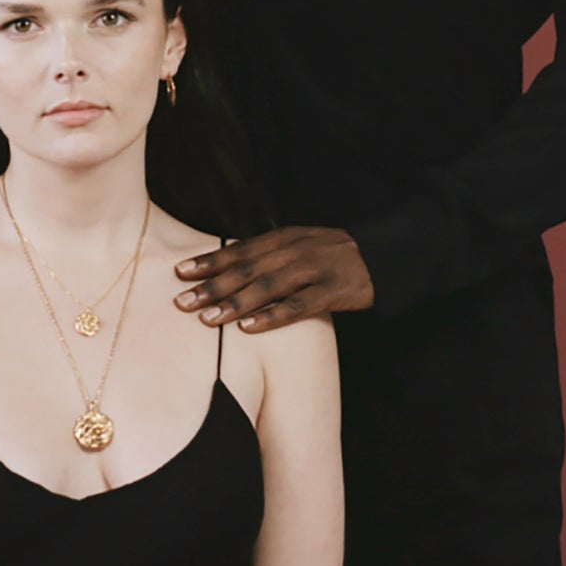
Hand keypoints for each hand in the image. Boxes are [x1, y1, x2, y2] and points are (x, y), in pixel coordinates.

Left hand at [174, 226, 374, 330]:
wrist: (385, 255)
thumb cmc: (334, 254)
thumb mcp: (301, 244)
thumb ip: (269, 254)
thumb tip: (228, 269)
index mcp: (284, 237)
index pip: (239, 249)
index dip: (209, 261)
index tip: (180, 272)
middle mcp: (295, 250)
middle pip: (246, 269)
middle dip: (211, 285)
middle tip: (182, 301)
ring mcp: (314, 269)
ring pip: (267, 287)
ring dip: (234, 303)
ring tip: (207, 319)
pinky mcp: (333, 291)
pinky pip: (297, 306)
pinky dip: (271, 317)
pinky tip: (248, 328)